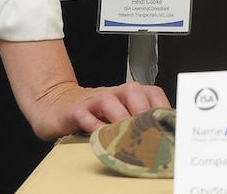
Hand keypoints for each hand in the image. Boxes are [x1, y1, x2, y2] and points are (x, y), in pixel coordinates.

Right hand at [28, 80, 172, 139]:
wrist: (57, 104)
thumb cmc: (95, 112)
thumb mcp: (120, 113)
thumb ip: (139, 120)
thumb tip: (164, 135)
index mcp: (129, 93)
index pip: (152, 92)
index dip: (162, 106)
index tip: (169, 124)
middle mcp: (114, 93)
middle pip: (133, 90)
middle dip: (143, 109)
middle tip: (149, 129)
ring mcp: (94, 100)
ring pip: (110, 101)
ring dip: (120, 117)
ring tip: (126, 134)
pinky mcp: (75, 111)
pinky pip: (85, 115)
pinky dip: (94, 126)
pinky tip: (101, 137)